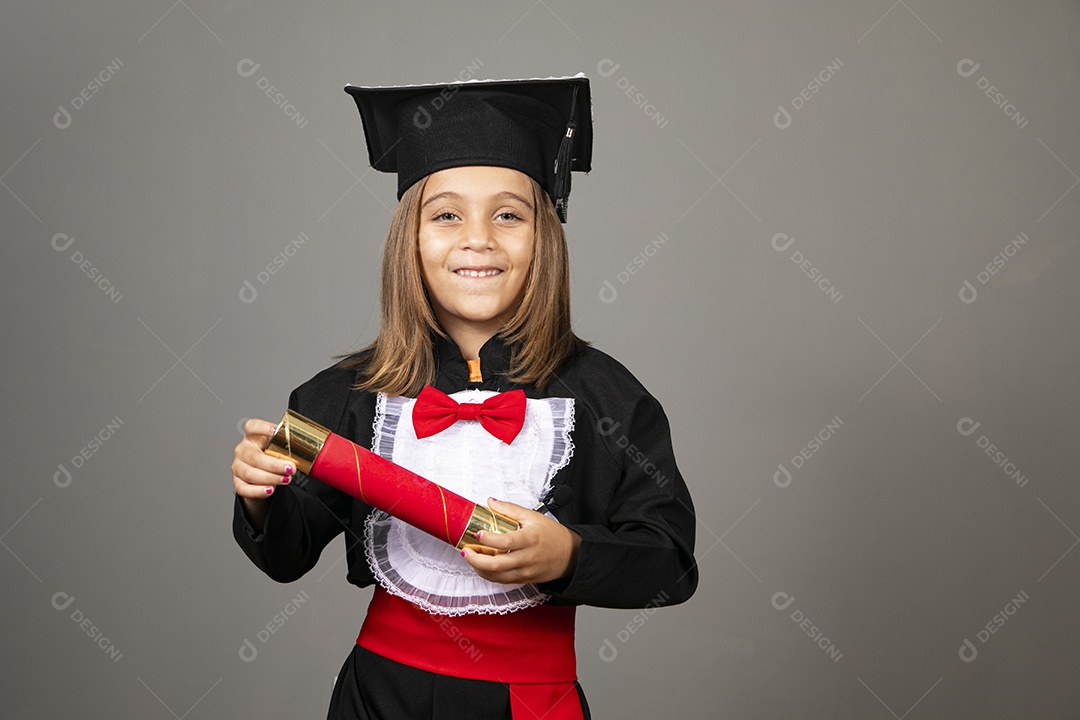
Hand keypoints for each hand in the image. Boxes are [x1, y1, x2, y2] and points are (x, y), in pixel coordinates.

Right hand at [231, 419, 294, 527]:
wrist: (264, 479)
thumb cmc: (274, 459)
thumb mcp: (280, 449)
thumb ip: (289, 446)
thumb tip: (314, 446)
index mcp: (253, 437)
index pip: (252, 427)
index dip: (262, 427)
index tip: (276, 431)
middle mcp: (243, 450)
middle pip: (254, 456)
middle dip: (274, 464)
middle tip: (292, 468)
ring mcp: (238, 467)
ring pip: (250, 473)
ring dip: (270, 477)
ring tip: (287, 479)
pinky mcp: (238, 483)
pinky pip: (245, 488)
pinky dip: (258, 490)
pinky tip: (270, 490)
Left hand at [462, 498, 580, 584]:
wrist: (570, 555)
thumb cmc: (552, 535)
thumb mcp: (533, 516)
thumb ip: (510, 510)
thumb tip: (491, 502)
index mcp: (530, 539)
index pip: (507, 542)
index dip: (490, 539)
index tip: (478, 533)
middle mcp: (527, 558)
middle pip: (496, 565)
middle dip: (476, 559)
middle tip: (465, 550)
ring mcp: (525, 572)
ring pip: (496, 576)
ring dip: (478, 568)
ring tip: (470, 556)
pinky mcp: (523, 580)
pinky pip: (501, 580)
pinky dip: (488, 574)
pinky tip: (481, 565)